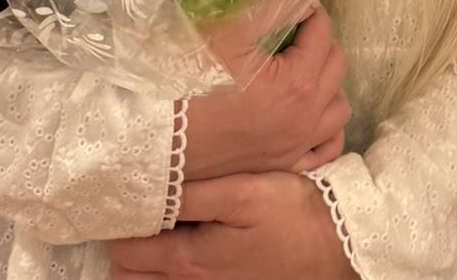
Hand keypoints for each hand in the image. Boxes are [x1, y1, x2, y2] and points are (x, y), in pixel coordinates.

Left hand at [107, 172, 356, 278]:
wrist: (336, 245)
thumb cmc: (291, 214)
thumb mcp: (244, 192)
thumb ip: (193, 191)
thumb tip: (148, 184)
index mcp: (186, 260)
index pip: (124, 248)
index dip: (120, 217)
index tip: (126, 187)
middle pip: (129, 271)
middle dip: (126, 237)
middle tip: (140, 198)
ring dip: (144, 254)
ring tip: (159, 218)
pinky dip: (166, 264)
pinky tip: (185, 234)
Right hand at [184, 2, 349, 179]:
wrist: (161, 140)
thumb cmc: (191, 81)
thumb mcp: (229, 34)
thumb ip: (273, 8)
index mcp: (297, 83)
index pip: (323, 32)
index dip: (311, 10)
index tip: (295, 3)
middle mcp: (306, 118)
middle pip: (336, 65)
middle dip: (319, 42)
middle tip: (292, 33)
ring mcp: (297, 147)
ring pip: (338, 107)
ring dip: (328, 83)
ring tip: (300, 69)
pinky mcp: (285, 166)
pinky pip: (326, 147)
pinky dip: (326, 127)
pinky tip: (309, 112)